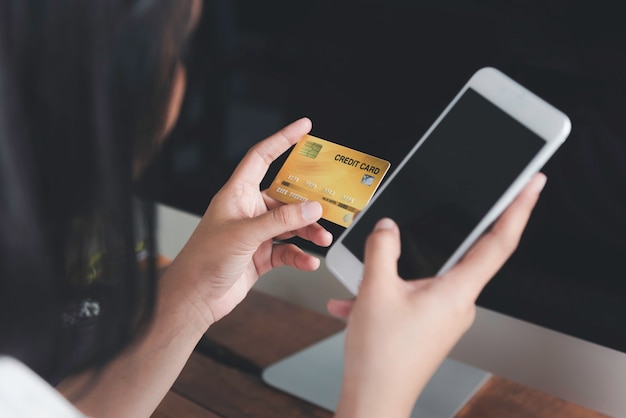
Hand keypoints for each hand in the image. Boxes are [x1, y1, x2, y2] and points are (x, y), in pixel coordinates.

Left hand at [163, 118, 331, 328]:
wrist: (195, 298)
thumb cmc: (204, 260)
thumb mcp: (244, 234)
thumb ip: (280, 221)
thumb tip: (311, 208)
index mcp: (237, 194)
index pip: (262, 157)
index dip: (282, 140)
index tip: (304, 128)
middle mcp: (248, 210)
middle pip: (285, 196)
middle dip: (308, 202)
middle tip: (329, 203)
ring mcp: (256, 234)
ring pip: (291, 225)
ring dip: (308, 231)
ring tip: (322, 239)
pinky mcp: (261, 255)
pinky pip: (288, 250)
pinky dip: (300, 255)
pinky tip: (309, 261)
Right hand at [331, 173, 546, 417]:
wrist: (374, 400)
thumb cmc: (382, 357)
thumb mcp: (376, 290)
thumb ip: (382, 249)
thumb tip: (388, 227)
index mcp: (457, 292)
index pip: (499, 242)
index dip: (517, 209)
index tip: (530, 185)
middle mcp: (457, 304)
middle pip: (458, 255)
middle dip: (429, 238)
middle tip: (415, 222)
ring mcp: (443, 317)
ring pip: (424, 277)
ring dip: (393, 274)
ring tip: (364, 281)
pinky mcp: (428, 326)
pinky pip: (410, 297)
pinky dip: (385, 295)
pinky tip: (356, 302)